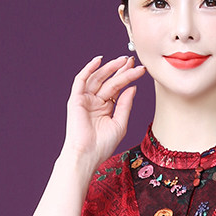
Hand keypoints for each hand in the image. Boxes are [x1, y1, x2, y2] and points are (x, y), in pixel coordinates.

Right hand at [61, 54, 146, 169]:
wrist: (87, 155)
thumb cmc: (103, 145)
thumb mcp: (120, 123)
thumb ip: (125, 104)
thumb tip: (133, 87)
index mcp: (106, 108)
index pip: (118, 88)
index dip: (128, 77)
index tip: (139, 69)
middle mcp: (96, 102)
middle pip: (110, 81)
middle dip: (121, 70)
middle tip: (133, 61)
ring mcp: (86, 99)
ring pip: (98, 78)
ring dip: (110, 68)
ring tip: (122, 60)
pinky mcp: (76, 99)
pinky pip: (81, 80)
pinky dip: (89, 69)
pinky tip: (99, 60)